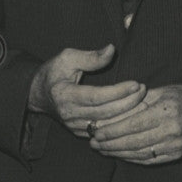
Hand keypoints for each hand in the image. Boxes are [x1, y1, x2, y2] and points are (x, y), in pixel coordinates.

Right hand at [28, 44, 145, 137]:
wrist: (38, 94)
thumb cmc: (54, 72)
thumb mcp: (67, 58)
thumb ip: (90, 56)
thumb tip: (111, 49)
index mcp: (64, 95)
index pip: (96, 97)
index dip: (118, 92)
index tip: (136, 83)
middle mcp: (69, 114)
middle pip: (104, 113)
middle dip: (128, 102)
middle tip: (143, 90)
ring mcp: (74, 126)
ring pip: (106, 126)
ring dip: (127, 115)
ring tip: (143, 101)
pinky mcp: (80, 132)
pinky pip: (104, 131)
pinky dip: (120, 124)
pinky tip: (133, 114)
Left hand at [89, 83, 181, 164]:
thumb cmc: (179, 96)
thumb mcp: (159, 91)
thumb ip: (135, 102)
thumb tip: (109, 113)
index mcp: (167, 111)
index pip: (133, 124)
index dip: (112, 130)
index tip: (96, 132)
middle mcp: (172, 130)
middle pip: (134, 141)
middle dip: (110, 144)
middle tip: (93, 143)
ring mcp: (176, 145)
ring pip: (140, 153)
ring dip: (118, 153)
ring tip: (102, 149)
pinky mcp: (177, 154)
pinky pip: (149, 160)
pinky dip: (132, 158)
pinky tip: (119, 155)